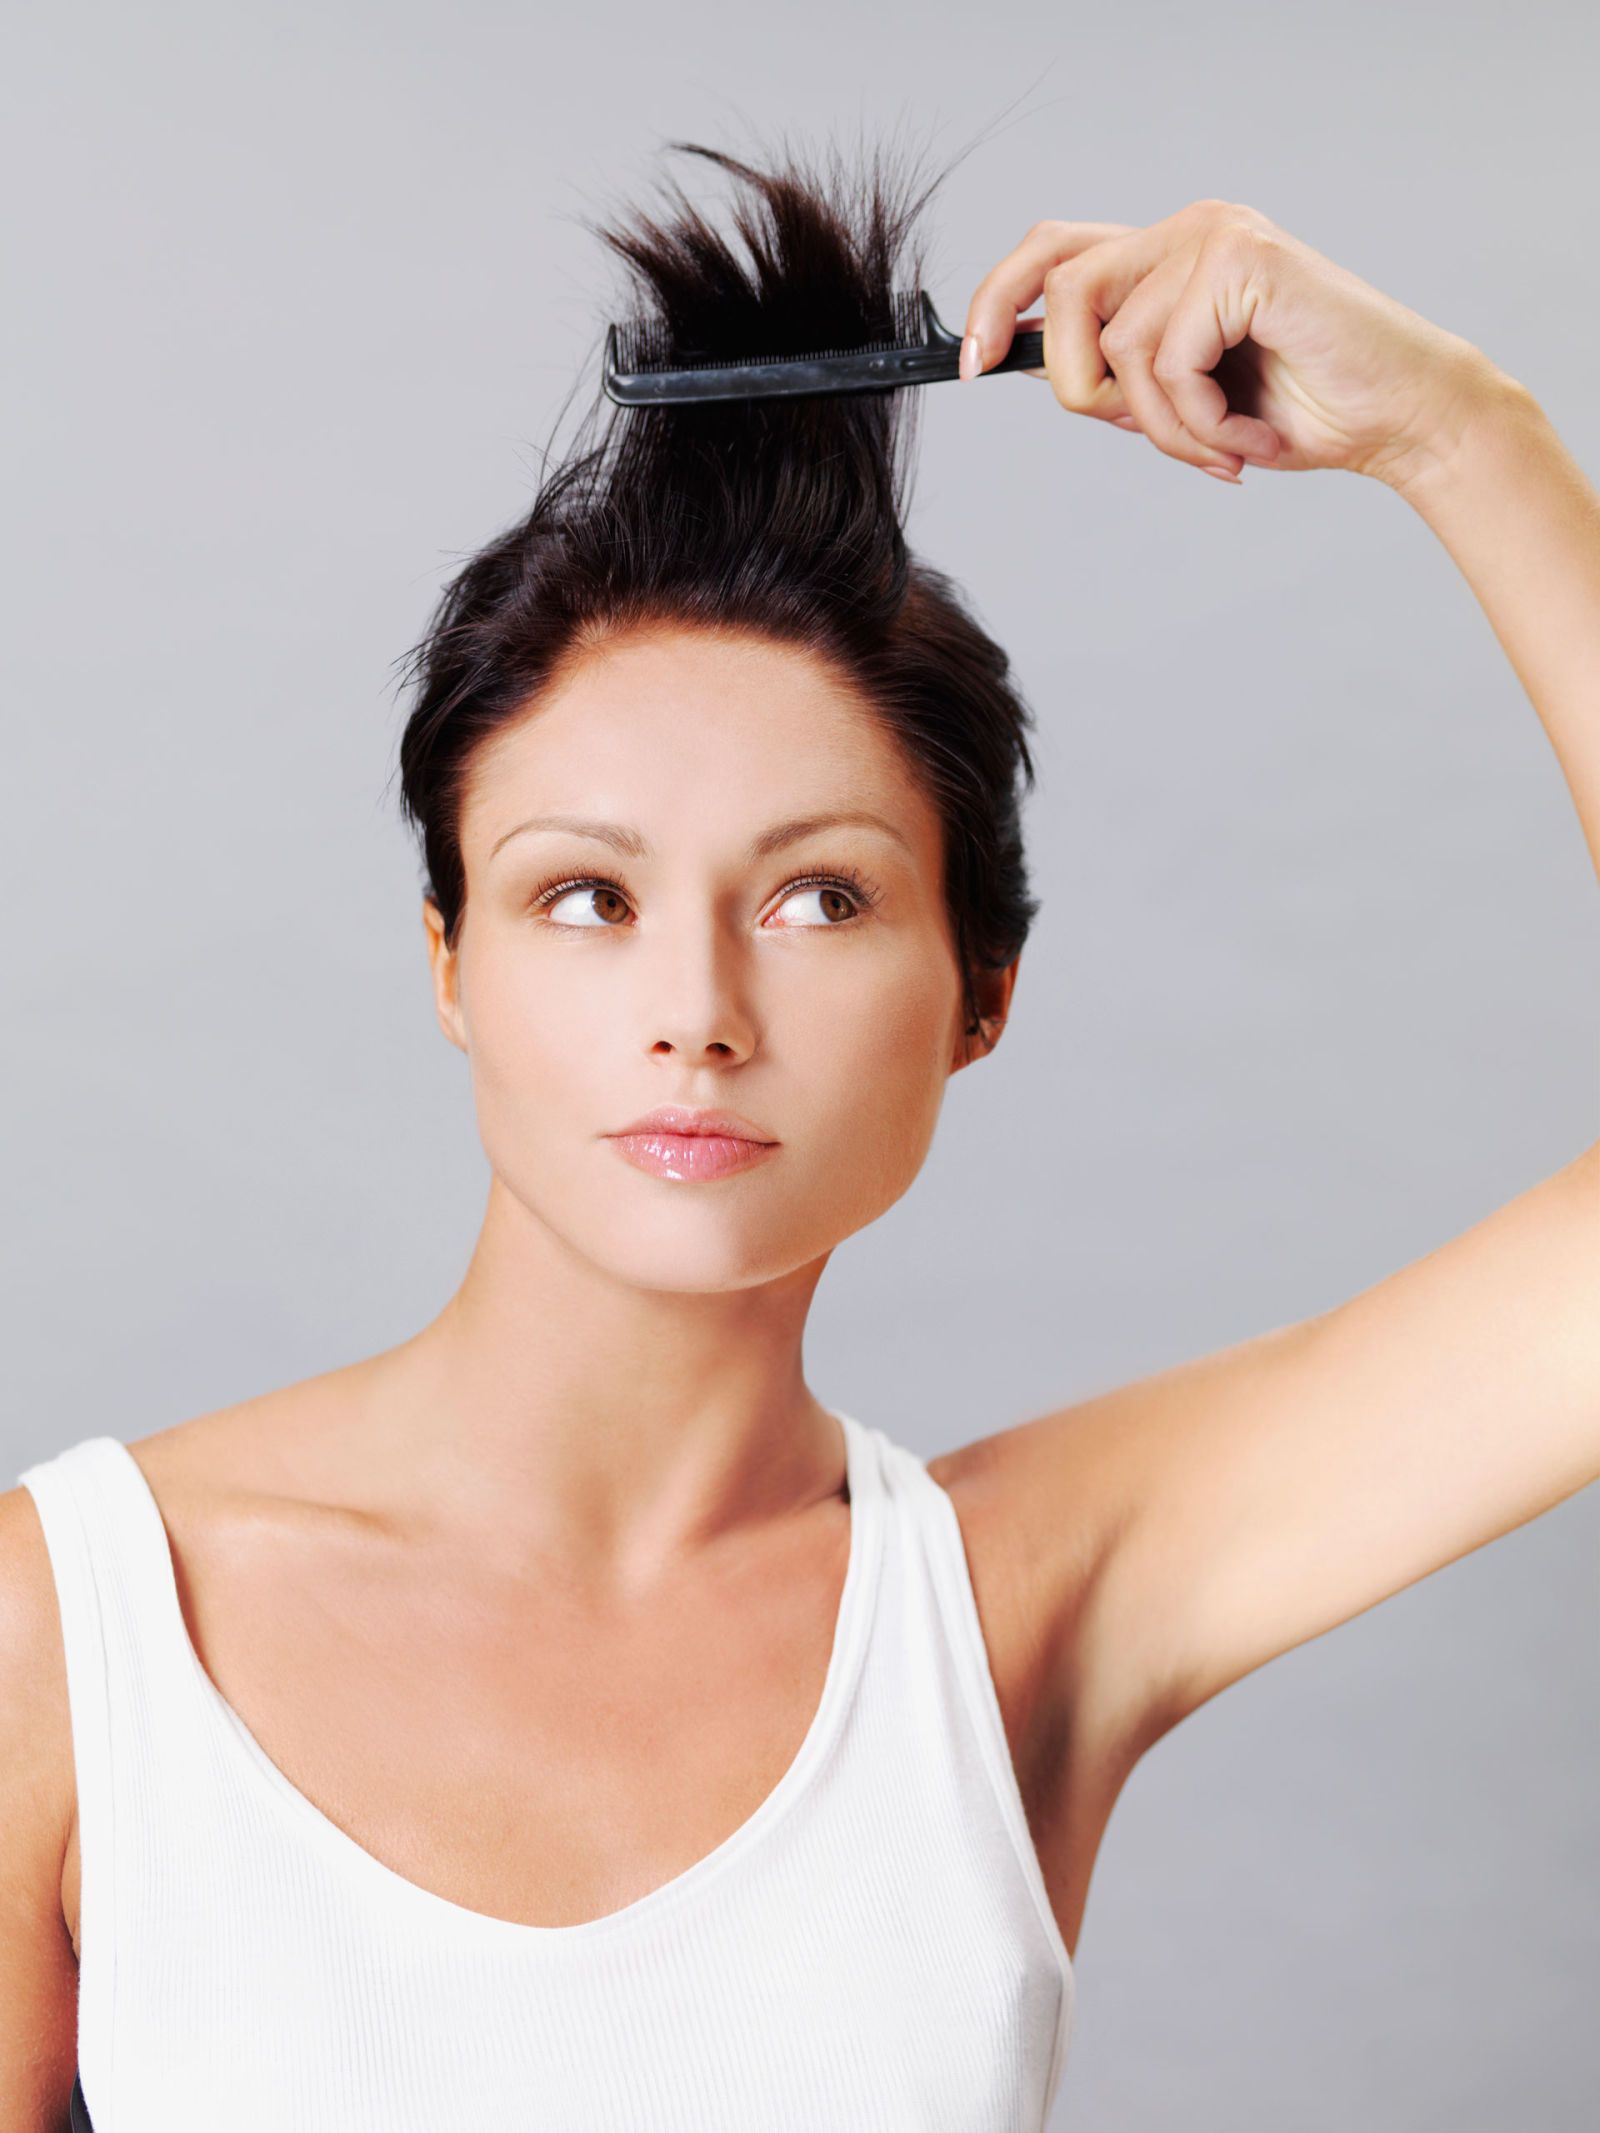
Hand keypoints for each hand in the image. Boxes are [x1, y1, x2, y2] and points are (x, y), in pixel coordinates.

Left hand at [962, 200, 1506, 486]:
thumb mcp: (1184, 399)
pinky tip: (1248, 436)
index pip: (1053, 252)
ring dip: (1162, 428)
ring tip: (1220, 448)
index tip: (971, 364)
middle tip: (1141, 432)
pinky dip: (1200, 421)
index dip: (999, 300)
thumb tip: (1037, 368)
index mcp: (1167, 256)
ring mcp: (1214, 237)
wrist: (1399, 419)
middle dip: (1081, 387)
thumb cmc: (1299, 412)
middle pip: (1064, 289)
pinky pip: (1167, 361)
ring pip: (1116, 347)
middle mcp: (1187, 230)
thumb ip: (1119, 373)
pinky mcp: (1240, 262)